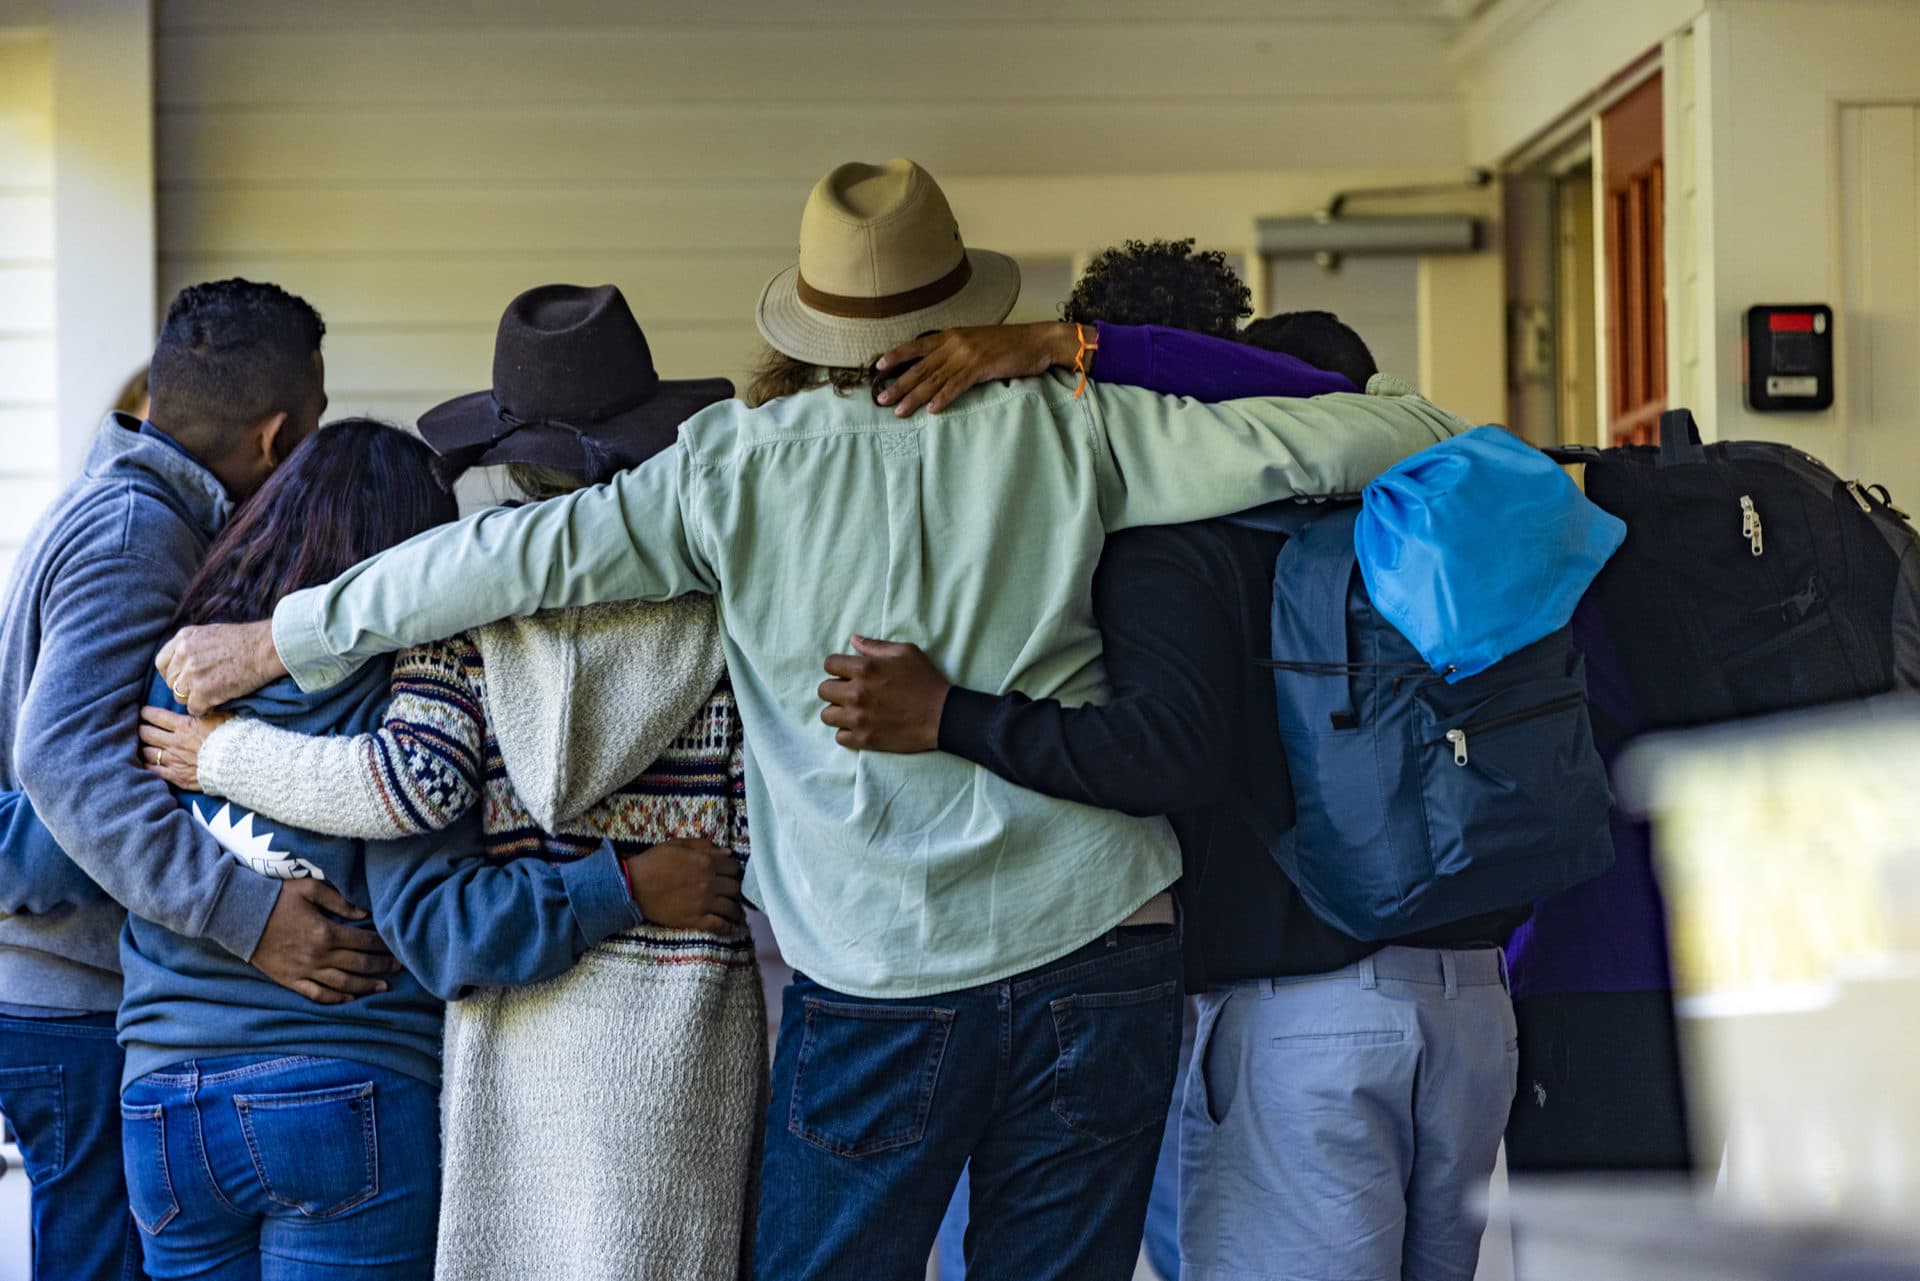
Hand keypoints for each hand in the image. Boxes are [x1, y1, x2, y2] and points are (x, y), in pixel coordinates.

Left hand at [138, 706, 230, 791]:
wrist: (240, 763)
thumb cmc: (234, 737)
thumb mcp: (222, 716)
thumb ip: (207, 710)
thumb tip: (202, 701)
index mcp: (184, 725)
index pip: (155, 716)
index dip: (146, 713)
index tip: (143, 712)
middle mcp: (175, 742)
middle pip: (146, 733)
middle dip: (140, 729)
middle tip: (139, 728)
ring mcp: (174, 760)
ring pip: (146, 752)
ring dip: (142, 748)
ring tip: (140, 746)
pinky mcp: (177, 776)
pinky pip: (154, 771)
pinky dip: (146, 767)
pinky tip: (143, 765)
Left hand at [157, 620, 285, 714]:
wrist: (267, 648)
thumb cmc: (247, 640)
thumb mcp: (211, 633)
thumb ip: (193, 645)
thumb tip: (183, 660)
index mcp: (184, 638)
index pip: (162, 662)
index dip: (172, 673)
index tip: (183, 678)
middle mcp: (184, 655)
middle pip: (170, 681)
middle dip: (184, 687)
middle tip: (202, 688)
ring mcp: (192, 674)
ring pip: (179, 696)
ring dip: (194, 698)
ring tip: (211, 695)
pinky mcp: (204, 692)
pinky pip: (194, 708)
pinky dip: (205, 708)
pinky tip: (217, 702)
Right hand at [250, 878, 399, 1005]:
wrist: (240, 915)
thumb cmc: (276, 898)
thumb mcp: (309, 889)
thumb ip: (339, 900)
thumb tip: (364, 912)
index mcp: (326, 932)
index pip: (364, 941)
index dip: (383, 946)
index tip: (398, 948)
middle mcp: (318, 955)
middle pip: (358, 965)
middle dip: (381, 966)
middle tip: (400, 967)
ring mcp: (304, 971)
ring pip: (342, 984)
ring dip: (365, 986)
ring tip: (384, 986)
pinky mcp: (290, 980)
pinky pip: (317, 995)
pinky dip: (336, 999)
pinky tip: (350, 999)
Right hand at [625, 838, 743, 932]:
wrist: (633, 886)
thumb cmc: (654, 861)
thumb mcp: (678, 845)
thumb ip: (704, 846)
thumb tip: (728, 853)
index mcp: (706, 862)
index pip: (733, 867)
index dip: (732, 870)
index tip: (729, 875)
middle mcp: (709, 882)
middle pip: (735, 887)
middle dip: (734, 889)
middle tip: (730, 892)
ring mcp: (704, 903)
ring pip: (731, 907)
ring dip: (734, 909)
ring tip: (734, 911)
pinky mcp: (695, 920)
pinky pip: (719, 926)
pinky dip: (727, 927)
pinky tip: (729, 926)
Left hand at [818, 635, 950, 752]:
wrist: (942, 715)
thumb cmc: (925, 680)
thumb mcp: (905, 652)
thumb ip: (875, 645)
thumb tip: (853, 640)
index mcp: (864, 668)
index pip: (829, 664)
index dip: (837, 666)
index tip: (847, 672)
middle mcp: (856, 693)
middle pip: (823, 690)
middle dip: (835, 688)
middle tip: (851, 691)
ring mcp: (858, 718)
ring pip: (827, 715)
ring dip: (838, 711)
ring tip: (853, 710)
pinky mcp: (864, 739)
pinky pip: (839, 737)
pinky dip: (847, 732)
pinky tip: (860, 726)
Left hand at [873, 322, 1079, 416]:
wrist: (1037, 341)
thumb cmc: (1008, 344)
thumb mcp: (976, 342)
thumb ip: (956, 351)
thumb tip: (938, 367)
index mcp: (952, 335)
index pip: (917, 345)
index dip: (897, 355)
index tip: (878, 367)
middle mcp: (955, 343)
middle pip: (921, 367)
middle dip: (899, 384)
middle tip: (880, 399)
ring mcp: (968, 355)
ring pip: (934, 379)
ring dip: (915, 397)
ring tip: (899, 411)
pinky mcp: (982, 367)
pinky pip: (957, 385)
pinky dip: (943, 398)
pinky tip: (931, 410)